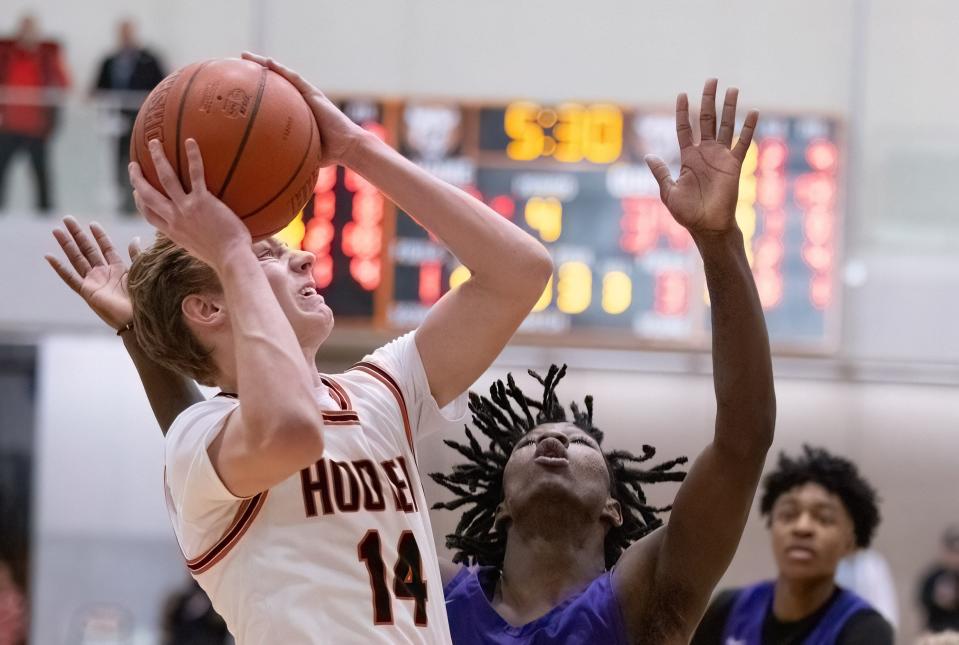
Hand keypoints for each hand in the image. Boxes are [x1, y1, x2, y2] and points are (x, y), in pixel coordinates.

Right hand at [44, 216, 139, 329]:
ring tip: (56, 230)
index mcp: (118, 269)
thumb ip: (136, 255)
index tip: (93, 223)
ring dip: (67, 245)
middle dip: (78, 234)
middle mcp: (104, 274)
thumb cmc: (144, 297)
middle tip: (67, 219)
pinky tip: (50, 257)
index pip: (106, 248)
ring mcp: (94, 283)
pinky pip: (70, 279)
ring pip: (77, 259)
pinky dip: (60, 268)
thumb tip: (135, 238)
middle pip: (88, 250)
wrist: (140, 318)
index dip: (99, 236)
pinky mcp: (87, 293)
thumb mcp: (141, 271)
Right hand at [129, 138, 251, 266]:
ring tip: (153, 143)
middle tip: (133, 165)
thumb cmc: (225, 259)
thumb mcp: (202, 250)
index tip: (136, 192)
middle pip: (147, 195)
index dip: (140, 202)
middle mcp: (174, 218)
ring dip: (157, 159)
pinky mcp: (202, 201)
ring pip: (165, 178)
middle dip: (137, 178)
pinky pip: (195, 174)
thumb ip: (198, 239)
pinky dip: (192, 156)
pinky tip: (191, 141)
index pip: (149, 215)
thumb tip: (205, 235)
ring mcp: (186, 209)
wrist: (232, 259)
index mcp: (173, 232)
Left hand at [242, 51, 365, 165]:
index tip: (237, 90)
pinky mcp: (313, 93)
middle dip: (254, 75)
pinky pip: (294, 78)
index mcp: (294, 114)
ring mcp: (306, 96)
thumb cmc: (328, 155)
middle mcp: (299, 101)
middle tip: (235, 68)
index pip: (272, 100)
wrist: (347, 147)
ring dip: (264, 64)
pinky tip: (267, 62)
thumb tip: (265, 173)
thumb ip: (285, 157)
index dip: (255, 94)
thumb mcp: (300, 155)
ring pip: (281, 75)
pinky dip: (280, 69)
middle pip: (273, 83)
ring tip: (245, 56)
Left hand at [645, 79, 757, 233]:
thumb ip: (661, 173)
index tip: (682, 94)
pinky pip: (743, 143)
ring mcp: (721, 157)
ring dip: (729, 108)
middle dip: (708, 100)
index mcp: (688, 157)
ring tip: (732, 89)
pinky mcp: (734, 164)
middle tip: (711, 80)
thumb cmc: (687, 213)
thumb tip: (648, 156)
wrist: (708, 226)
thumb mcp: (668, 191)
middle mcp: (705, 153)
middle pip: (706, 120)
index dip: (682, 112)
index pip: (684, 128)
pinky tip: (754, 112)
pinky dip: (749, 128)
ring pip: (725, 126)